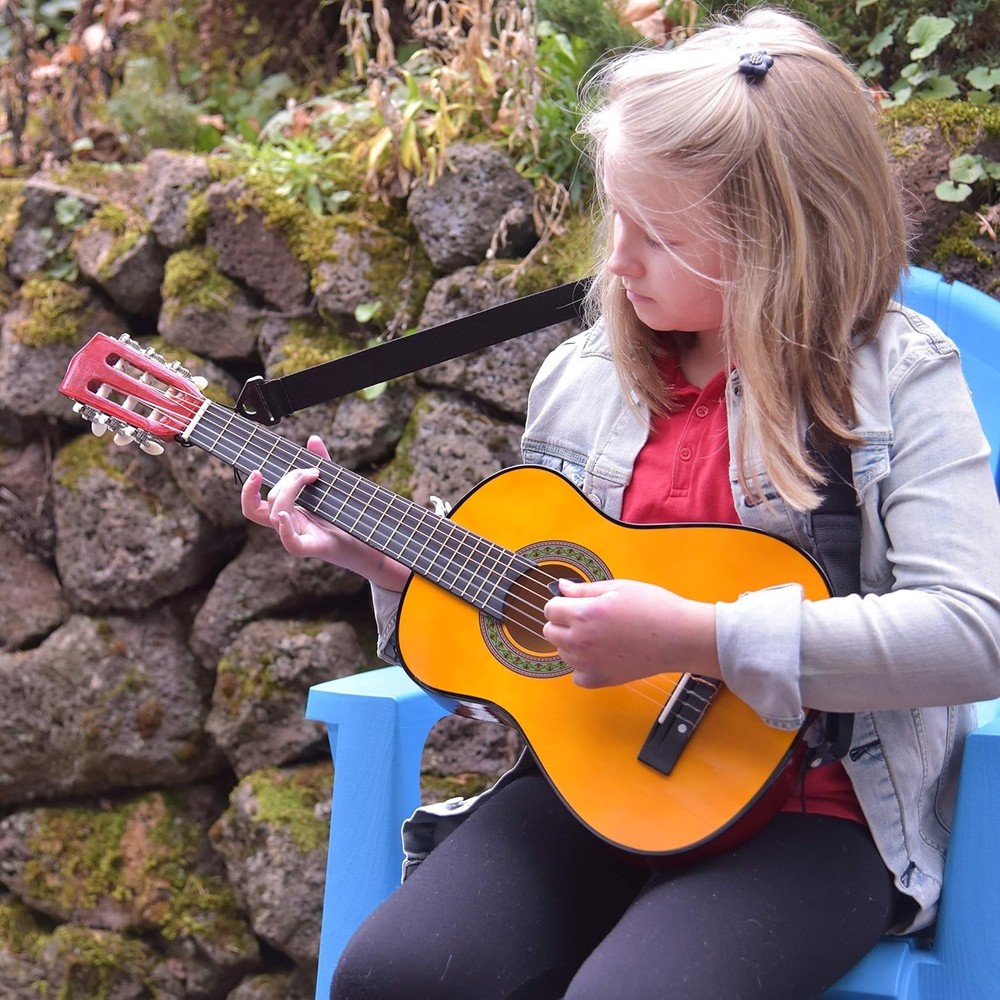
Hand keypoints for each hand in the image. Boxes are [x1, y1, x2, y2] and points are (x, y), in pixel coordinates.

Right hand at [240, 435, 408, 590]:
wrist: (365, 540)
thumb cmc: (345, 516)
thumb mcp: (332, 486)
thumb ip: (321, 463)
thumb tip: (313, 439)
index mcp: (287, 513)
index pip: (254, 506)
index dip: (249, 491)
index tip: (257, 471)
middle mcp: (287, 525)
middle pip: (269, 502)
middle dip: (287, 479)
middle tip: (312, 471)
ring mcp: (296, 537)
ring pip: (275, 514)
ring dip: (290, 490)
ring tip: (314, 476)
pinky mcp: (309, 548)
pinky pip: (289, 541)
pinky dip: (284, 527)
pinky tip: (284, 514)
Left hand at [543, 578, 719, 687]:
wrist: (680, 637)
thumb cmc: (654, 607)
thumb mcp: (618, 587)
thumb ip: (585, 589)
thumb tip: (561, 587)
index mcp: (584, 614)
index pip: (550, 609)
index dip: (560, 603)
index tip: (573, 603)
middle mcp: (581, 640)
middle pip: (550, 632)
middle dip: (562, 622)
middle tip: (586, 618)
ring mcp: (589, 663)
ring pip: (563, 653)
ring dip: (572, 643)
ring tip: (598, 635)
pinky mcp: (601, 679)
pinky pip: (576, 676)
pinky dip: (583, 667)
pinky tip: (599, 656)